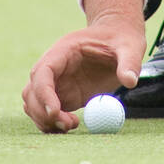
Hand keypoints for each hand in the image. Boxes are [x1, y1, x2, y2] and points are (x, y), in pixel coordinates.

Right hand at [22, 14, 145, 133]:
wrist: (118, 38)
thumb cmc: (121, 39)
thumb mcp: (130, 46)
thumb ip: (129, 62)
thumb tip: (130, 81)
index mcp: (65, 50)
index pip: (43, 72)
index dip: (44, 92)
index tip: (55, 112)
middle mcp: (55, 66)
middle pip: (33, 91)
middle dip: (43, 112)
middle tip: (69, 124)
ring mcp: (57, 82)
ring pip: (34, 104)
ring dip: (45, 120)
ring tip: (72, 125)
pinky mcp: (63, 95)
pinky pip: (48, 112)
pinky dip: (52, 123)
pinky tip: (71, 125)